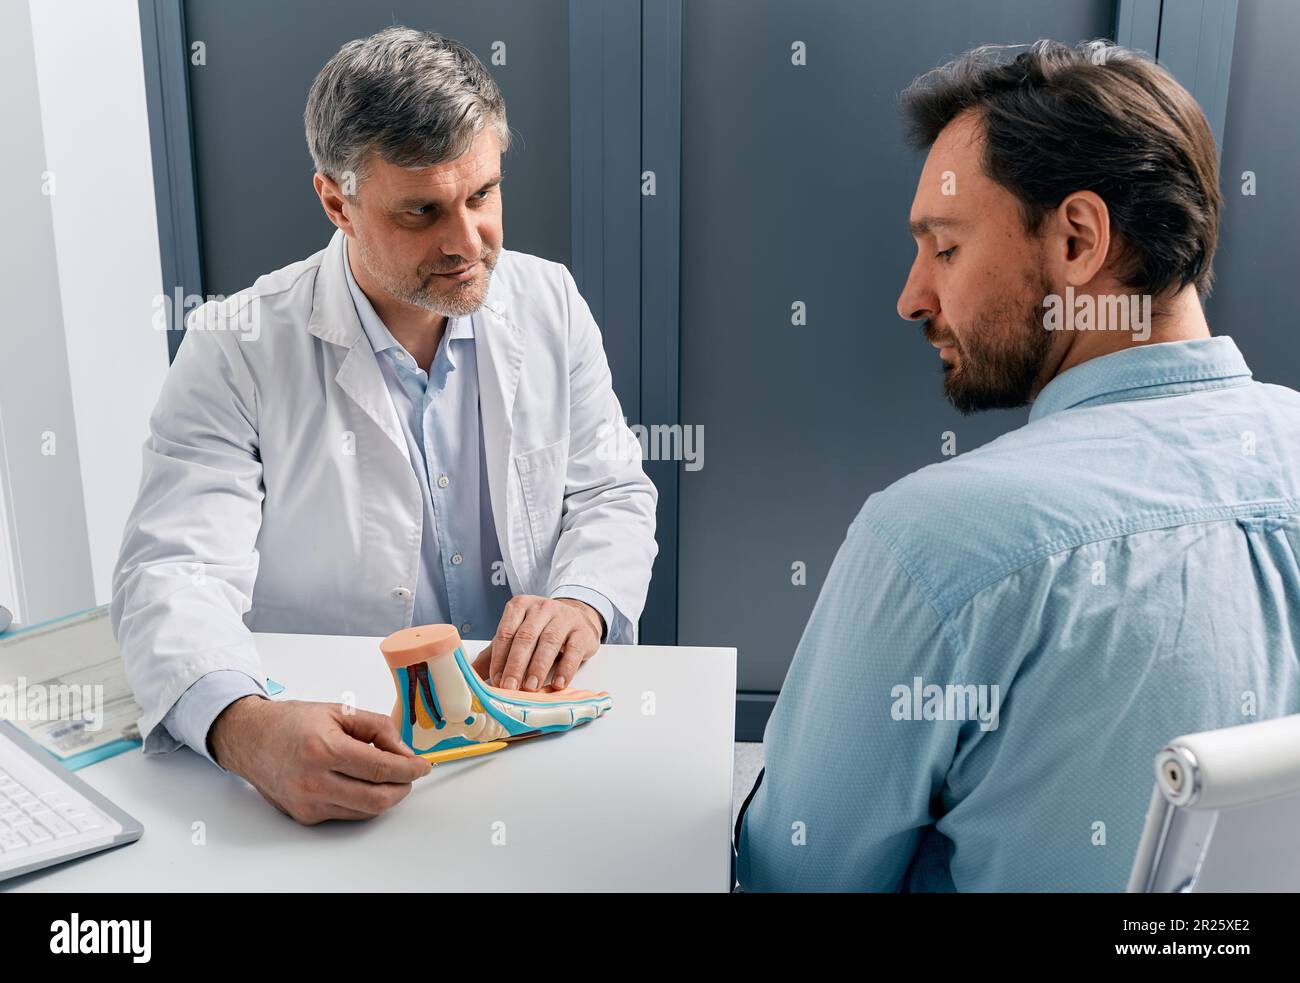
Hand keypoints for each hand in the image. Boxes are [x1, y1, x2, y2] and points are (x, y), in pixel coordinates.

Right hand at [209, 697, 430, 824]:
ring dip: (385, 796)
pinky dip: (363, 800)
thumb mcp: (340, 711)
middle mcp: (314, 781)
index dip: (409, 769)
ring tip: (388, 776)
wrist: (251, 739)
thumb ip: (378, 728)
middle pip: (377, 798)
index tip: (423, 766)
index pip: (381, 769)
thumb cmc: (292, 722)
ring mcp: (308, 802)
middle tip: (410, 773)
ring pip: (365, 810)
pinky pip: (347, 813)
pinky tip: (362, 783)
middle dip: (403, 787)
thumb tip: (405, 751)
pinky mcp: (305, 815)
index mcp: (324, 749)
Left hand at [472, 596, 603, 691]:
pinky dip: (565, 669)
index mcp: (519, 606)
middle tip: (509, 687)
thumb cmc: (541, 629)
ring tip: (530, 688)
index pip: (506, 632)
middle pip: (525, 637)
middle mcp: (541, 608)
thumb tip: (469, 674)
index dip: (499, 658)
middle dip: (516, 665)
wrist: (577, 617)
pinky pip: (573, 650)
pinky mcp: (582, 631)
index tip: (495, 680)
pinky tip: (558, 684)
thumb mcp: (516, 635)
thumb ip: (494, 653)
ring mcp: (564, 617)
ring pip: (548, 642)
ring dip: (538, 667)